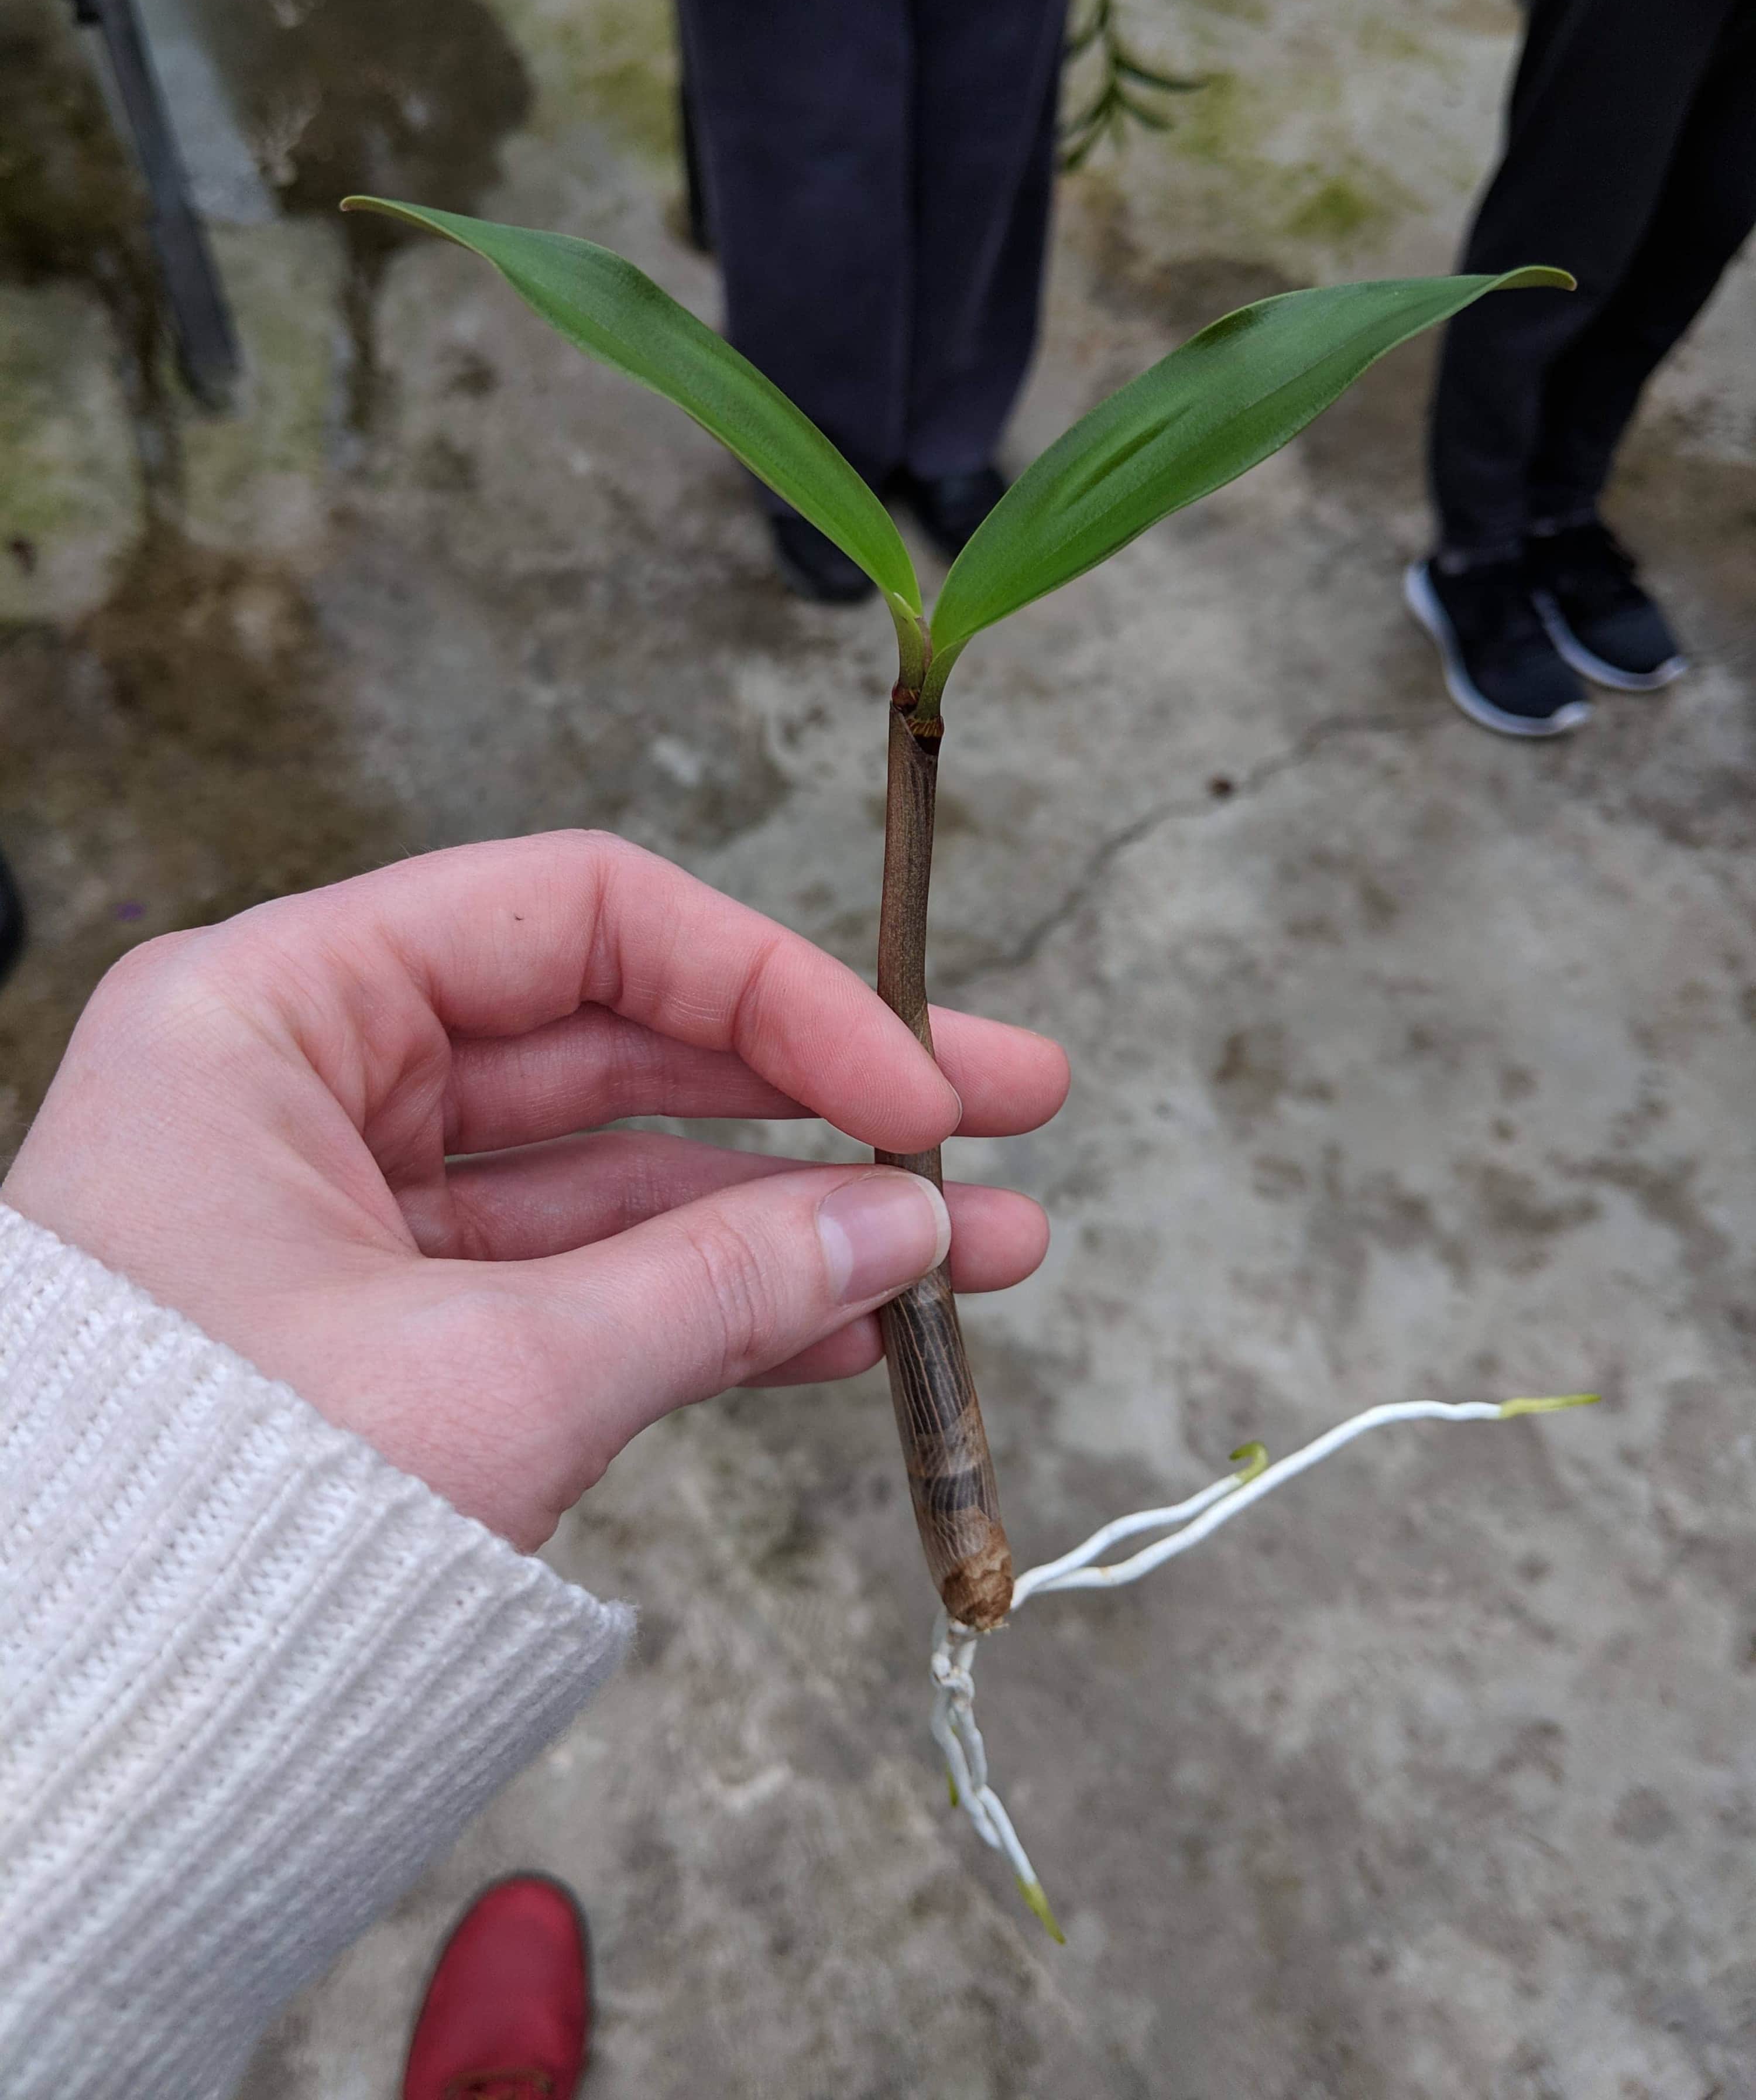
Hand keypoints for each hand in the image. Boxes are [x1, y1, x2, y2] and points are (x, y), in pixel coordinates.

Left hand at [5, 834, 1066, 1548]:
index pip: (577, 916)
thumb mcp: (490, 1382)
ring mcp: (354, 1210)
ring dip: (800, 1212)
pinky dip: (716, 1301)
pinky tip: (858, 1323)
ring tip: (986, 1250)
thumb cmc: (197, 1530)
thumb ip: (718, 1283)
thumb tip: (911, 1222)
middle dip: (823, 1086)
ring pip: (620, 1173)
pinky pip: (584, 1280)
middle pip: (620, 1036)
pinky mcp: (391, 1324)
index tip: (913, 1084)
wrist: (61, 1752)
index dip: (770, 986)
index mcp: (272, 1013)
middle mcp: (311, 1084)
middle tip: (1010, 1099)